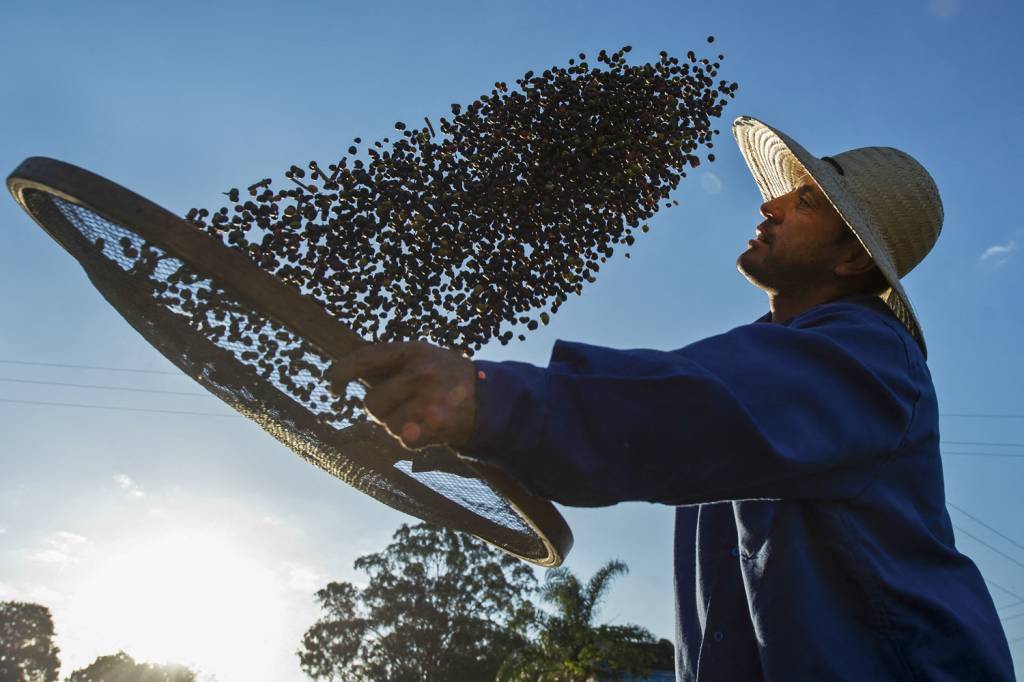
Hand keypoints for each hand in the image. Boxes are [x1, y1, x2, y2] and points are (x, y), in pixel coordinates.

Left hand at [326, 341, 476, 449]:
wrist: (491, 398)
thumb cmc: (447, 377)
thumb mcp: (424, 357)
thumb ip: (391, 363)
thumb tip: (348, 373)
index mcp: (412, 351)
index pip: (364, 358)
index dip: (341, 373)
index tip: (332, 387)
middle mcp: (420, 372)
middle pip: (372, 402)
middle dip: (381, 409)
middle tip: (402, 405)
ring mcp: (428, 399)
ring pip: (387, 424)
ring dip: (398, 425)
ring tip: (421, 415)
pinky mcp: (436, 424)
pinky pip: (404, 439)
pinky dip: (413, 439)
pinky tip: (430, 427)